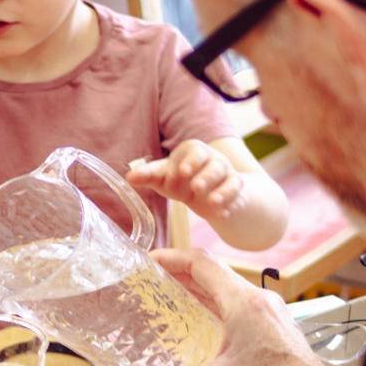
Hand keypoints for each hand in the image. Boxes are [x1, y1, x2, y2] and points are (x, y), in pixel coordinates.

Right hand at [116, 249, 351, 365]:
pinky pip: (239, 305)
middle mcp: (257, 300)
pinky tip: (204, 324)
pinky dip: (215, 305)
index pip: (201, 262)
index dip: (171, 257)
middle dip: (179, 273)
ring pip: (227, 289)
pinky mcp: (274, 327)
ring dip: (198, 289)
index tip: (147, 260)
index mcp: (243, 302)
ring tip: (170, 298)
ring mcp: (268, 312)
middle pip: (212, 273)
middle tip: (151, 280)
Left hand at [126, 140, 245, 222]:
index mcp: (193, 151)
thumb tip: (129, 177)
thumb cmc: (180, 181)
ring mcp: (226, 172)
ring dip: (220, 190)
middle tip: (196, 187)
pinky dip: (229, 202)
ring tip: (211, 202)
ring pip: (228, 177)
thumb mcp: (164, 178)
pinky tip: (220, 214)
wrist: (206, 193)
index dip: (189, 161)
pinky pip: (236, 192)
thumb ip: (148, 176)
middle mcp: (212, 159)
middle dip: (206, 175)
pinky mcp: (234, 187)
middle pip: (214, 163)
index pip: (194, 151)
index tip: (182, 172)